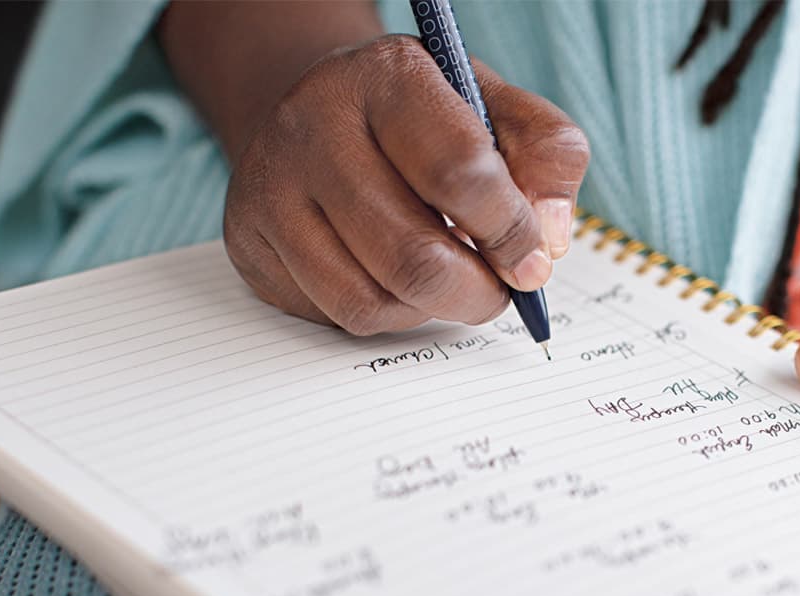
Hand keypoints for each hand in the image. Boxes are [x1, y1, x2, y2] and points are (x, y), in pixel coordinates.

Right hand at [222, 35, 588, 333]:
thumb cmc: (423, 119)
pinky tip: (399, 280)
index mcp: (387, 77)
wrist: (320, 111)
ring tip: (452, 280)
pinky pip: (337, 314)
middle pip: (413, 256)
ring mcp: (272, 187)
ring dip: (432, 308)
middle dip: (477, 291)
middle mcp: (314, 125)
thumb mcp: (495, 107)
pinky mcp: (251, 241)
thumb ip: (547, 156)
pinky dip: (389, 314)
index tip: (533, 258)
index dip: (511, 231)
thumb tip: (549, 239)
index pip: (461, 173)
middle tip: (500, 289)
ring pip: (372, 299)